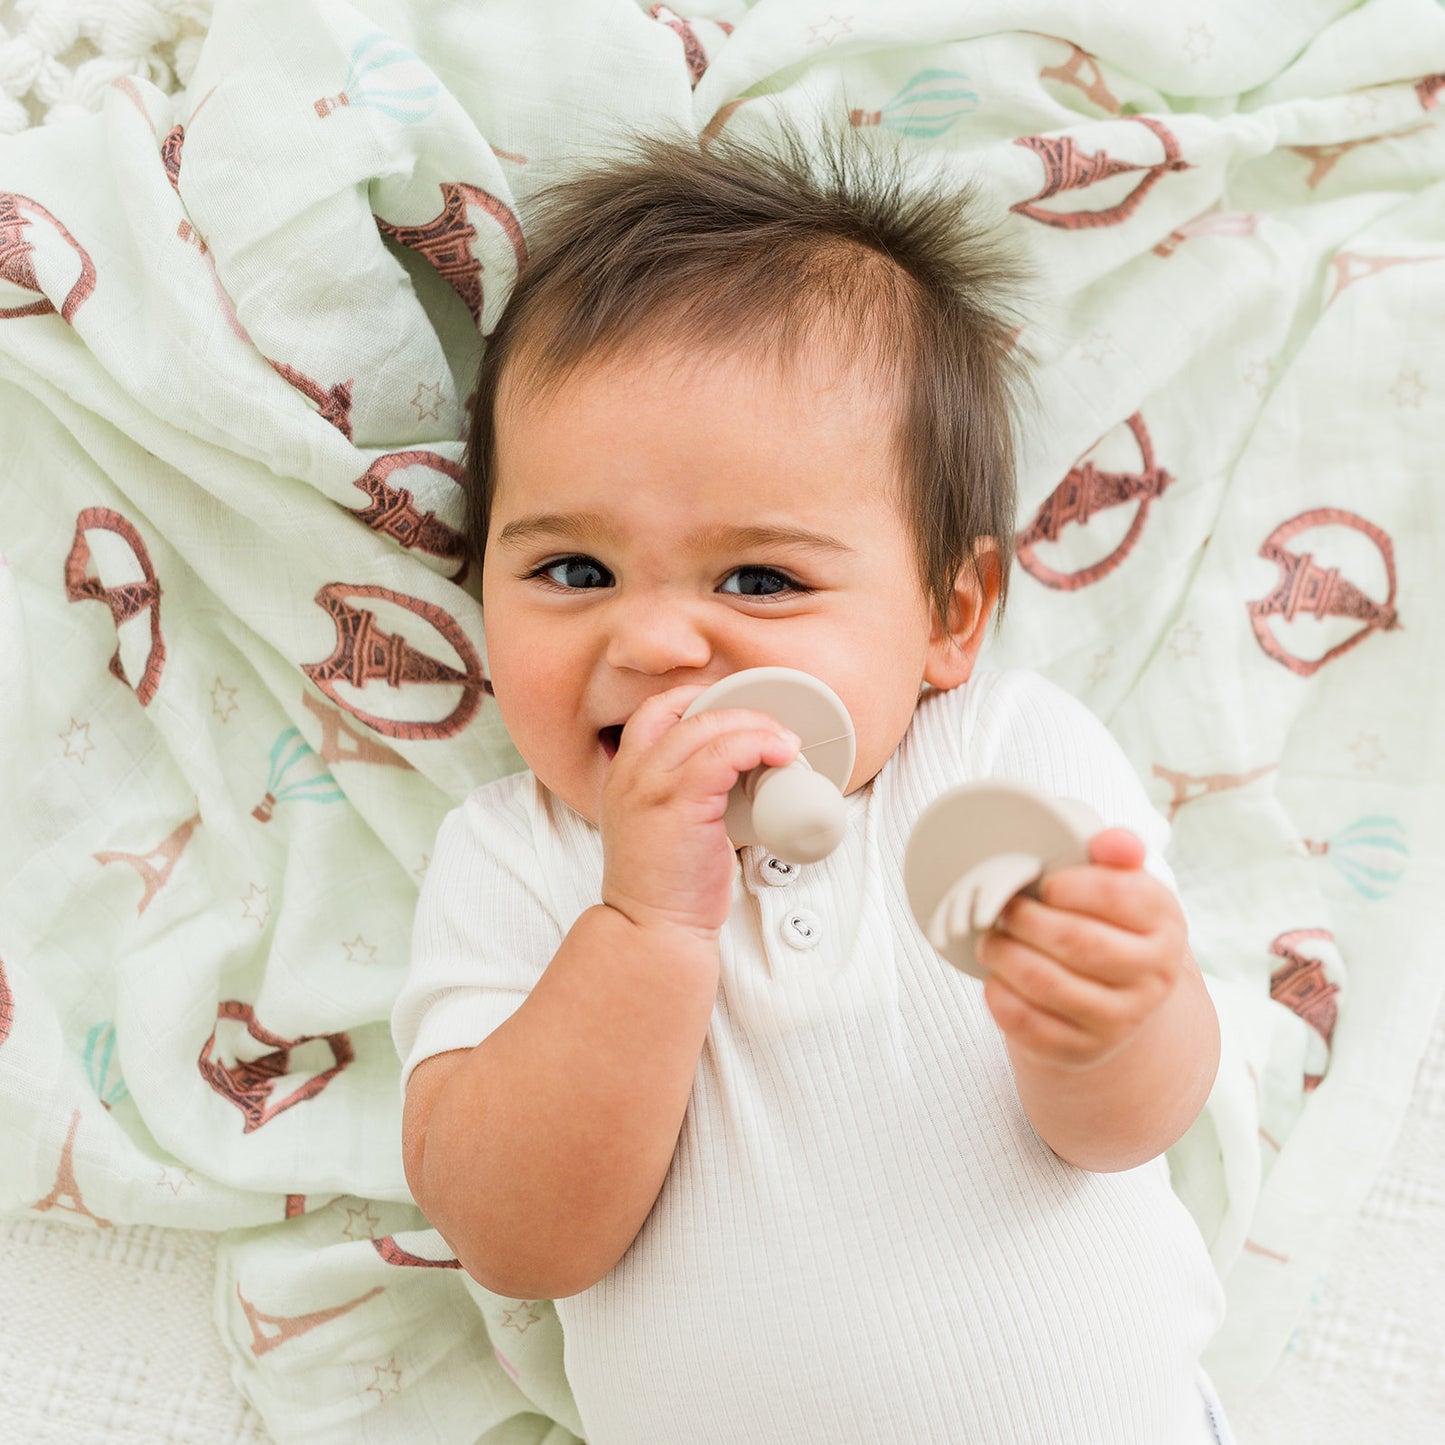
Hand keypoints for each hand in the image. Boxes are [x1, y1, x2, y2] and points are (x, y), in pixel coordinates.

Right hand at [599, 685, 800, 941]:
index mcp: (624, 774)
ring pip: (710, 724)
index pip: (657, 711)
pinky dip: (758, 744)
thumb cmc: (666, 887)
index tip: (738, 711)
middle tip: (772, 729)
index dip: (700, 699)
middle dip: (738, 709)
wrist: (652, 928)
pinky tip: (780, 755)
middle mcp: (631, 771)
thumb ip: (684, 792)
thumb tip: (738, 773)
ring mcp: (651, 783)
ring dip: (756, 725)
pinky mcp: (680, 801)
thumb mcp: (662, 824)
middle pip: (687, 709)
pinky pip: (725, 752)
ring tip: (784, 743)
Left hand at [975, 828, 1188, 1070]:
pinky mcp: (1082, 1050)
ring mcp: (1121, 1020)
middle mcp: (1153, 977)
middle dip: (1027, 920)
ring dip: (1005, 955)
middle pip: (1079, 942)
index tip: (1044, 884)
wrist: (1113, 995)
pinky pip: (1028, 1024)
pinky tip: (996, 976)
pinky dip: (999, 995)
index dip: (1068, 885)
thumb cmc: (1105, 922)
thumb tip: (1113, 843)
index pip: (1118, 895)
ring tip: (991, 939)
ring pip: (1048, 984)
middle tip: (1004, 909)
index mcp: (1165, 923)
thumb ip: (1114, 852)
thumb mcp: (1118, 882)